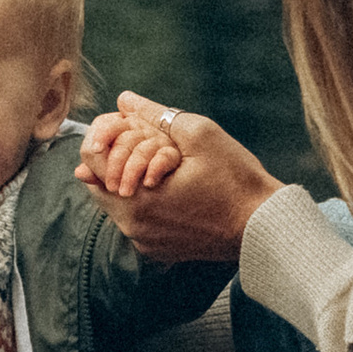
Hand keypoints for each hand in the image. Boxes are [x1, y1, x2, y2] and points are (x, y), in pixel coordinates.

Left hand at [77, 93, 281, 263]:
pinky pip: (137, 222)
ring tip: (160, 168)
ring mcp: (145, 242)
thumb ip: (155, 115)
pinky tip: (171, 191)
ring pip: (117, 205)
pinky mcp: (159, 251)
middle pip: (99, 185)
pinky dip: (144, 204)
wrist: (263, 227)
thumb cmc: (235, 179)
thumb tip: (124, 100)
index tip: (124, 128)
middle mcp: (133, 227)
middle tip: (144, 145)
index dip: (102, 137)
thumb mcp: (199, 135)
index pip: (88, 162)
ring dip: (128, 182)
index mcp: (135, 199)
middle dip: (114, 161)